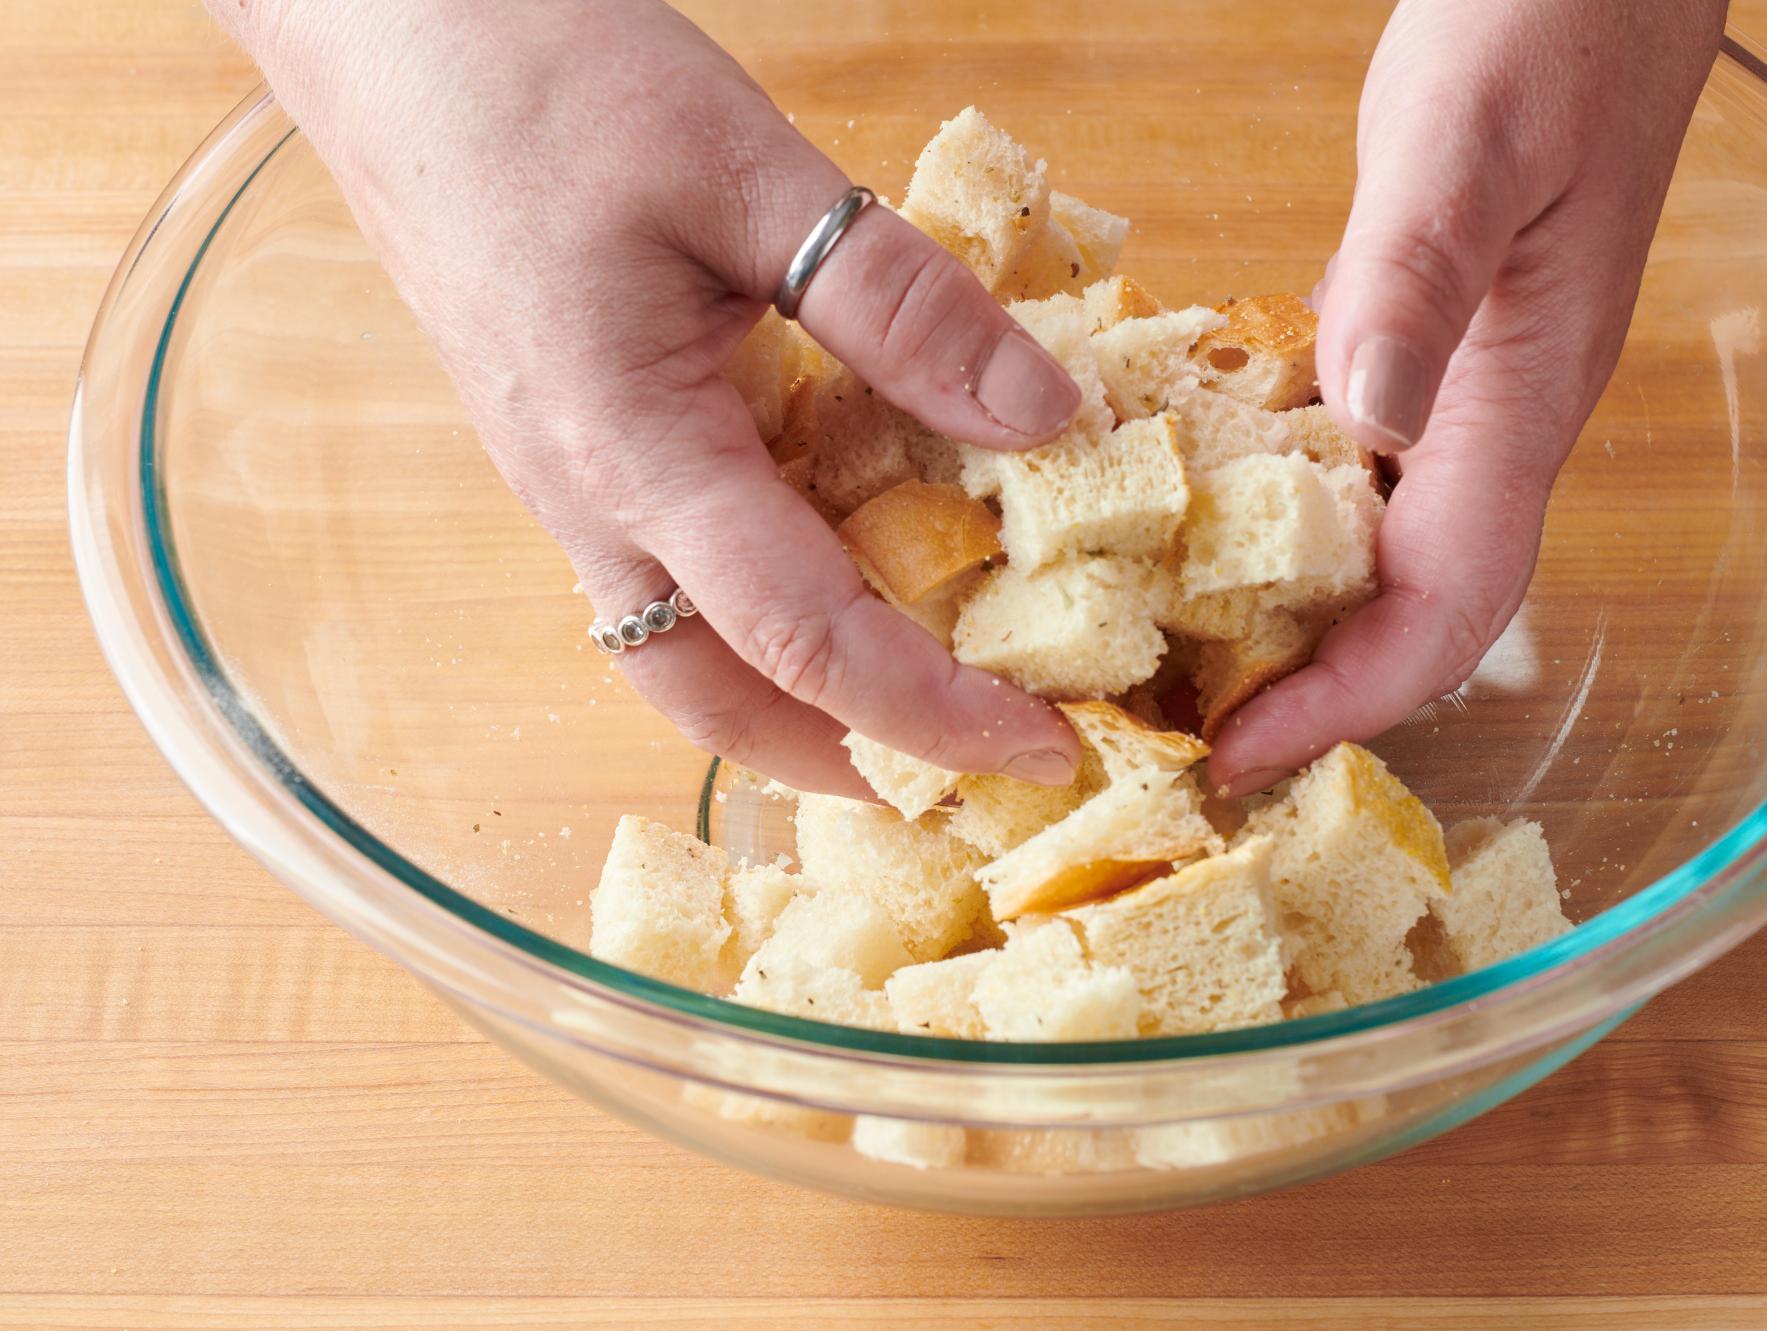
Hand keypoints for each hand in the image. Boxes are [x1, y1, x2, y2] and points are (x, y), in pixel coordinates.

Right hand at [209, 0, 1086, 796]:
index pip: (802, 639)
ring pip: (683, 655)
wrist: (388, 34)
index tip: (1040, 749)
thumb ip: (897, 305)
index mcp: (634, 451)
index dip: (929, 713)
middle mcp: (590, 501)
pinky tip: (840, 571)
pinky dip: (765, 618)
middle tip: (972, 771)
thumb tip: (1041, 416)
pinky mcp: (576, 446)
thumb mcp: (750, 172)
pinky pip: (672, 579)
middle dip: (847, 761)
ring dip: (799, 704)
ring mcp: (569, 483)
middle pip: (717, 700)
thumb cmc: (547, 82)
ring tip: (918, 704)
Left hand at [1208, 0, 1728, 793]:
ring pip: (1374, 548)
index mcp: (1518, 401)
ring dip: (1283, 617)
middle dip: (1306, 688)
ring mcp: (1453, 388)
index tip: (1243, 751)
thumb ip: (1422, 274)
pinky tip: (1183, 516)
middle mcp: (1487, 420)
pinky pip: (1343, 468)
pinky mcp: (1413, 347)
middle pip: (1408, 607)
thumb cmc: (1548, 29)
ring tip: (1161, 661)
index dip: (1351, 696)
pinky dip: (1267, 513)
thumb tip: (1369, 419)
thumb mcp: (1468, 142)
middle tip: (1173, 730)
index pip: (1448, 603)